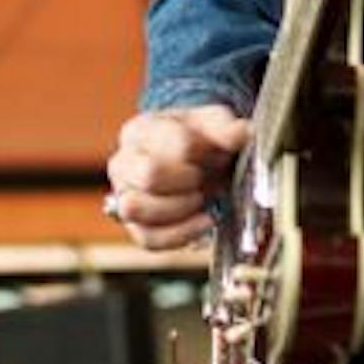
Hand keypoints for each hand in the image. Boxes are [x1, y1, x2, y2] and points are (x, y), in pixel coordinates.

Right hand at [104, 105, 251, 249]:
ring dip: (179, 207)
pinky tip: (205, 220)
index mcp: (139, 131)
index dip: (199, 151)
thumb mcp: (214, 124)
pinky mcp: (136, 228)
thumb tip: (241, 133)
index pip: (168, 140)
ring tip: (201, 198)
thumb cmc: (200, 141)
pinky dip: (182, 233)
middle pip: (148, 175)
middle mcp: (122, 163)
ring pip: (136, 209)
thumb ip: (226, 127)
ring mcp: (124, 197)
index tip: (215, 152)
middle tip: (203, 178)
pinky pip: (149, 239)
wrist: (197, 163)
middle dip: (187, 180)